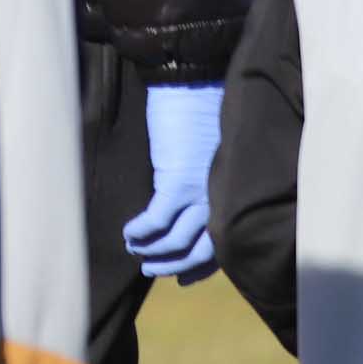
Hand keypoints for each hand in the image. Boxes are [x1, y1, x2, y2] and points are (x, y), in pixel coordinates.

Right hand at [125, 82, 223, 281]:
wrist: (192, 83)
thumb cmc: (201, 113)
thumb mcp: (211, 156)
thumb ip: (208, 183)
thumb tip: (190, 208)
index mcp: (233, 192)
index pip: (223, 243)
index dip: (202, 267)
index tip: (183, 280)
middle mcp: (223, 197)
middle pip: (204, 251)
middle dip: (174, 266)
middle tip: (151, 269)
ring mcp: (202, 191)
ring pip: (179, 242)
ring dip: (153, 252)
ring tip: (134, 250)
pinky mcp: (178, 181)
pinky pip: (157, 221)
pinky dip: (141, 232)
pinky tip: (129, 233)